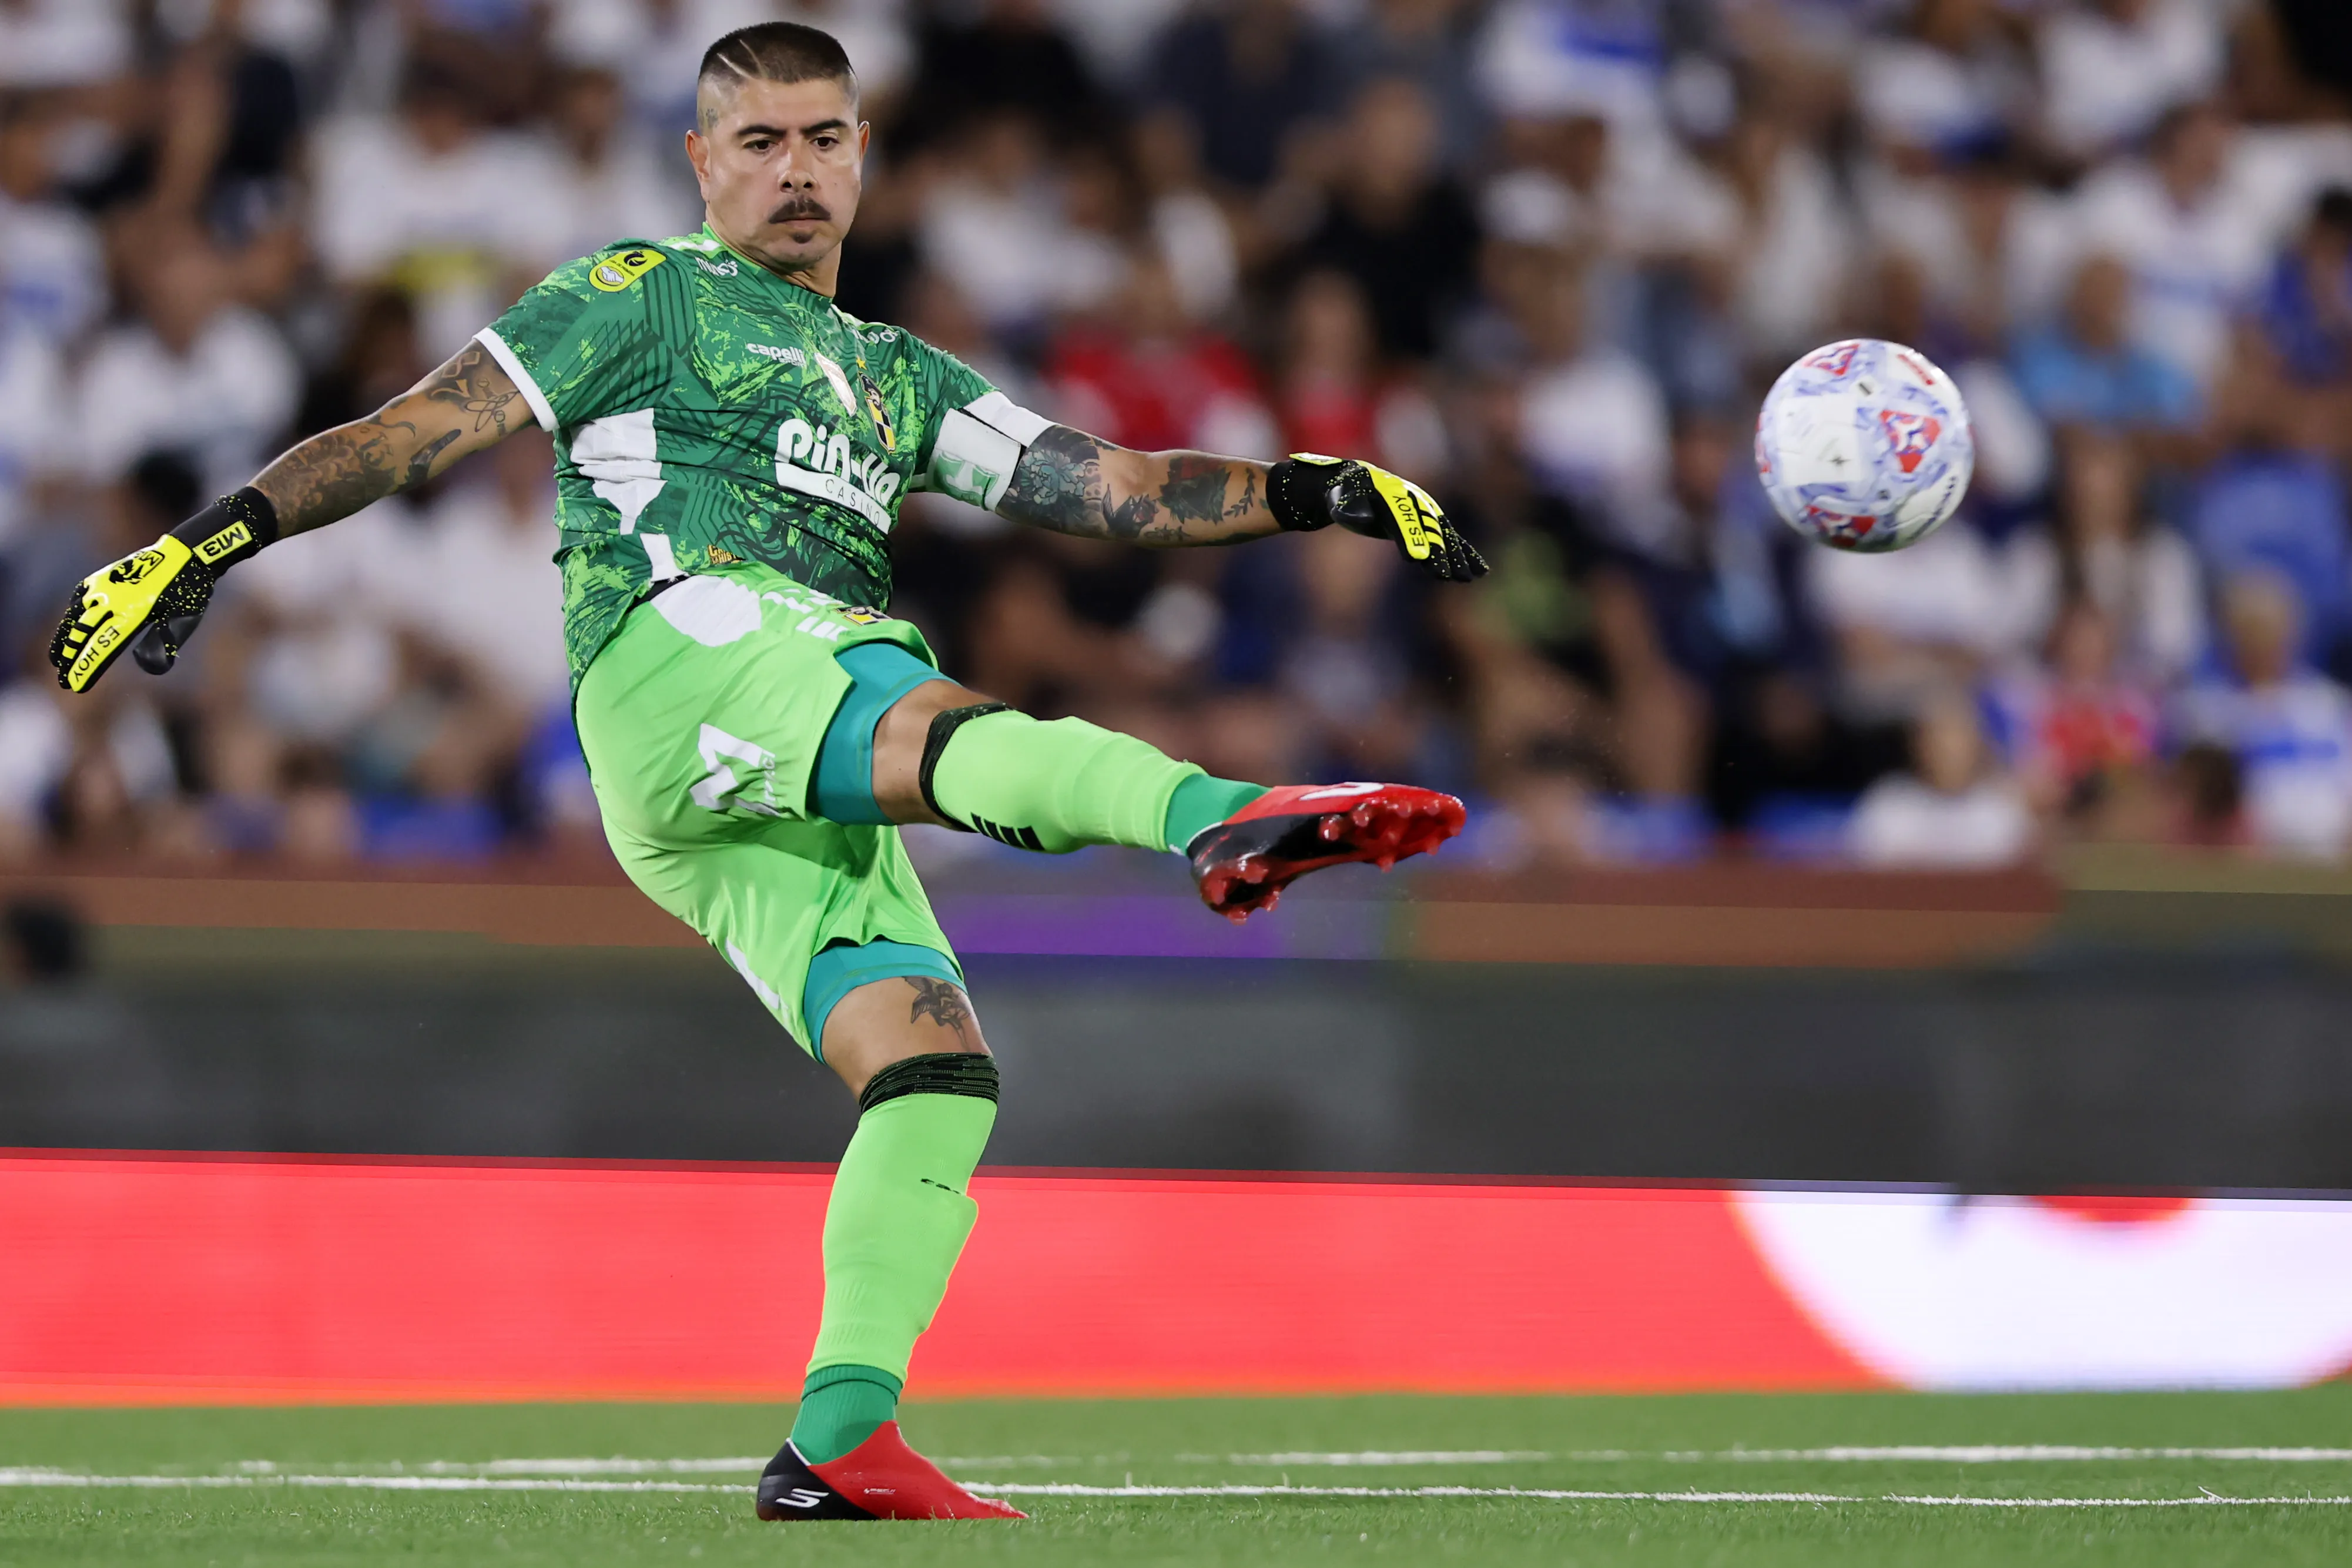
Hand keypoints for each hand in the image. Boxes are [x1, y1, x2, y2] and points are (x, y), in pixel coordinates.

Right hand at [49, 537, 217, 692]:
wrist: (186, 553)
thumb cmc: (189, 590)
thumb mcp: (184, 619)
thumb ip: (164, 641)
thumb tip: (147, 664)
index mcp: (133, 613)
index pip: (102, 647)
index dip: (86, 667)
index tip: (73, 685)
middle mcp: (113, 599)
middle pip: (82, 634)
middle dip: (70, 659)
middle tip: (62, 679)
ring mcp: (105, 585)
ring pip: (75, 616)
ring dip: (64, 639)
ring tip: (56, 659)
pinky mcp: (103, 576)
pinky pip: (79, 597)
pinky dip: (70, 614)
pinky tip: (67, 626)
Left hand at [1271, 454, 1487, 582]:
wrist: (1360, 483)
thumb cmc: (1346, 494)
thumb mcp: (1341, 497)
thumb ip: (1350, 507)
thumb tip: (1363, 516)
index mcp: (1390, 495)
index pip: (1401, 520)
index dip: (1409, 538)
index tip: (1417, 559)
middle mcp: (1413, 501)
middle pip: (1428, 530)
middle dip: (1438, 553)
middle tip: (1446, 576)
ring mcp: (1425, 511)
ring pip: (1444, 536)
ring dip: (1456, 557)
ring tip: (1466, 579)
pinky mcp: (1431, 523)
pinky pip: (1451, 539)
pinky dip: (1465, 553)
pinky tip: (1480, 571)